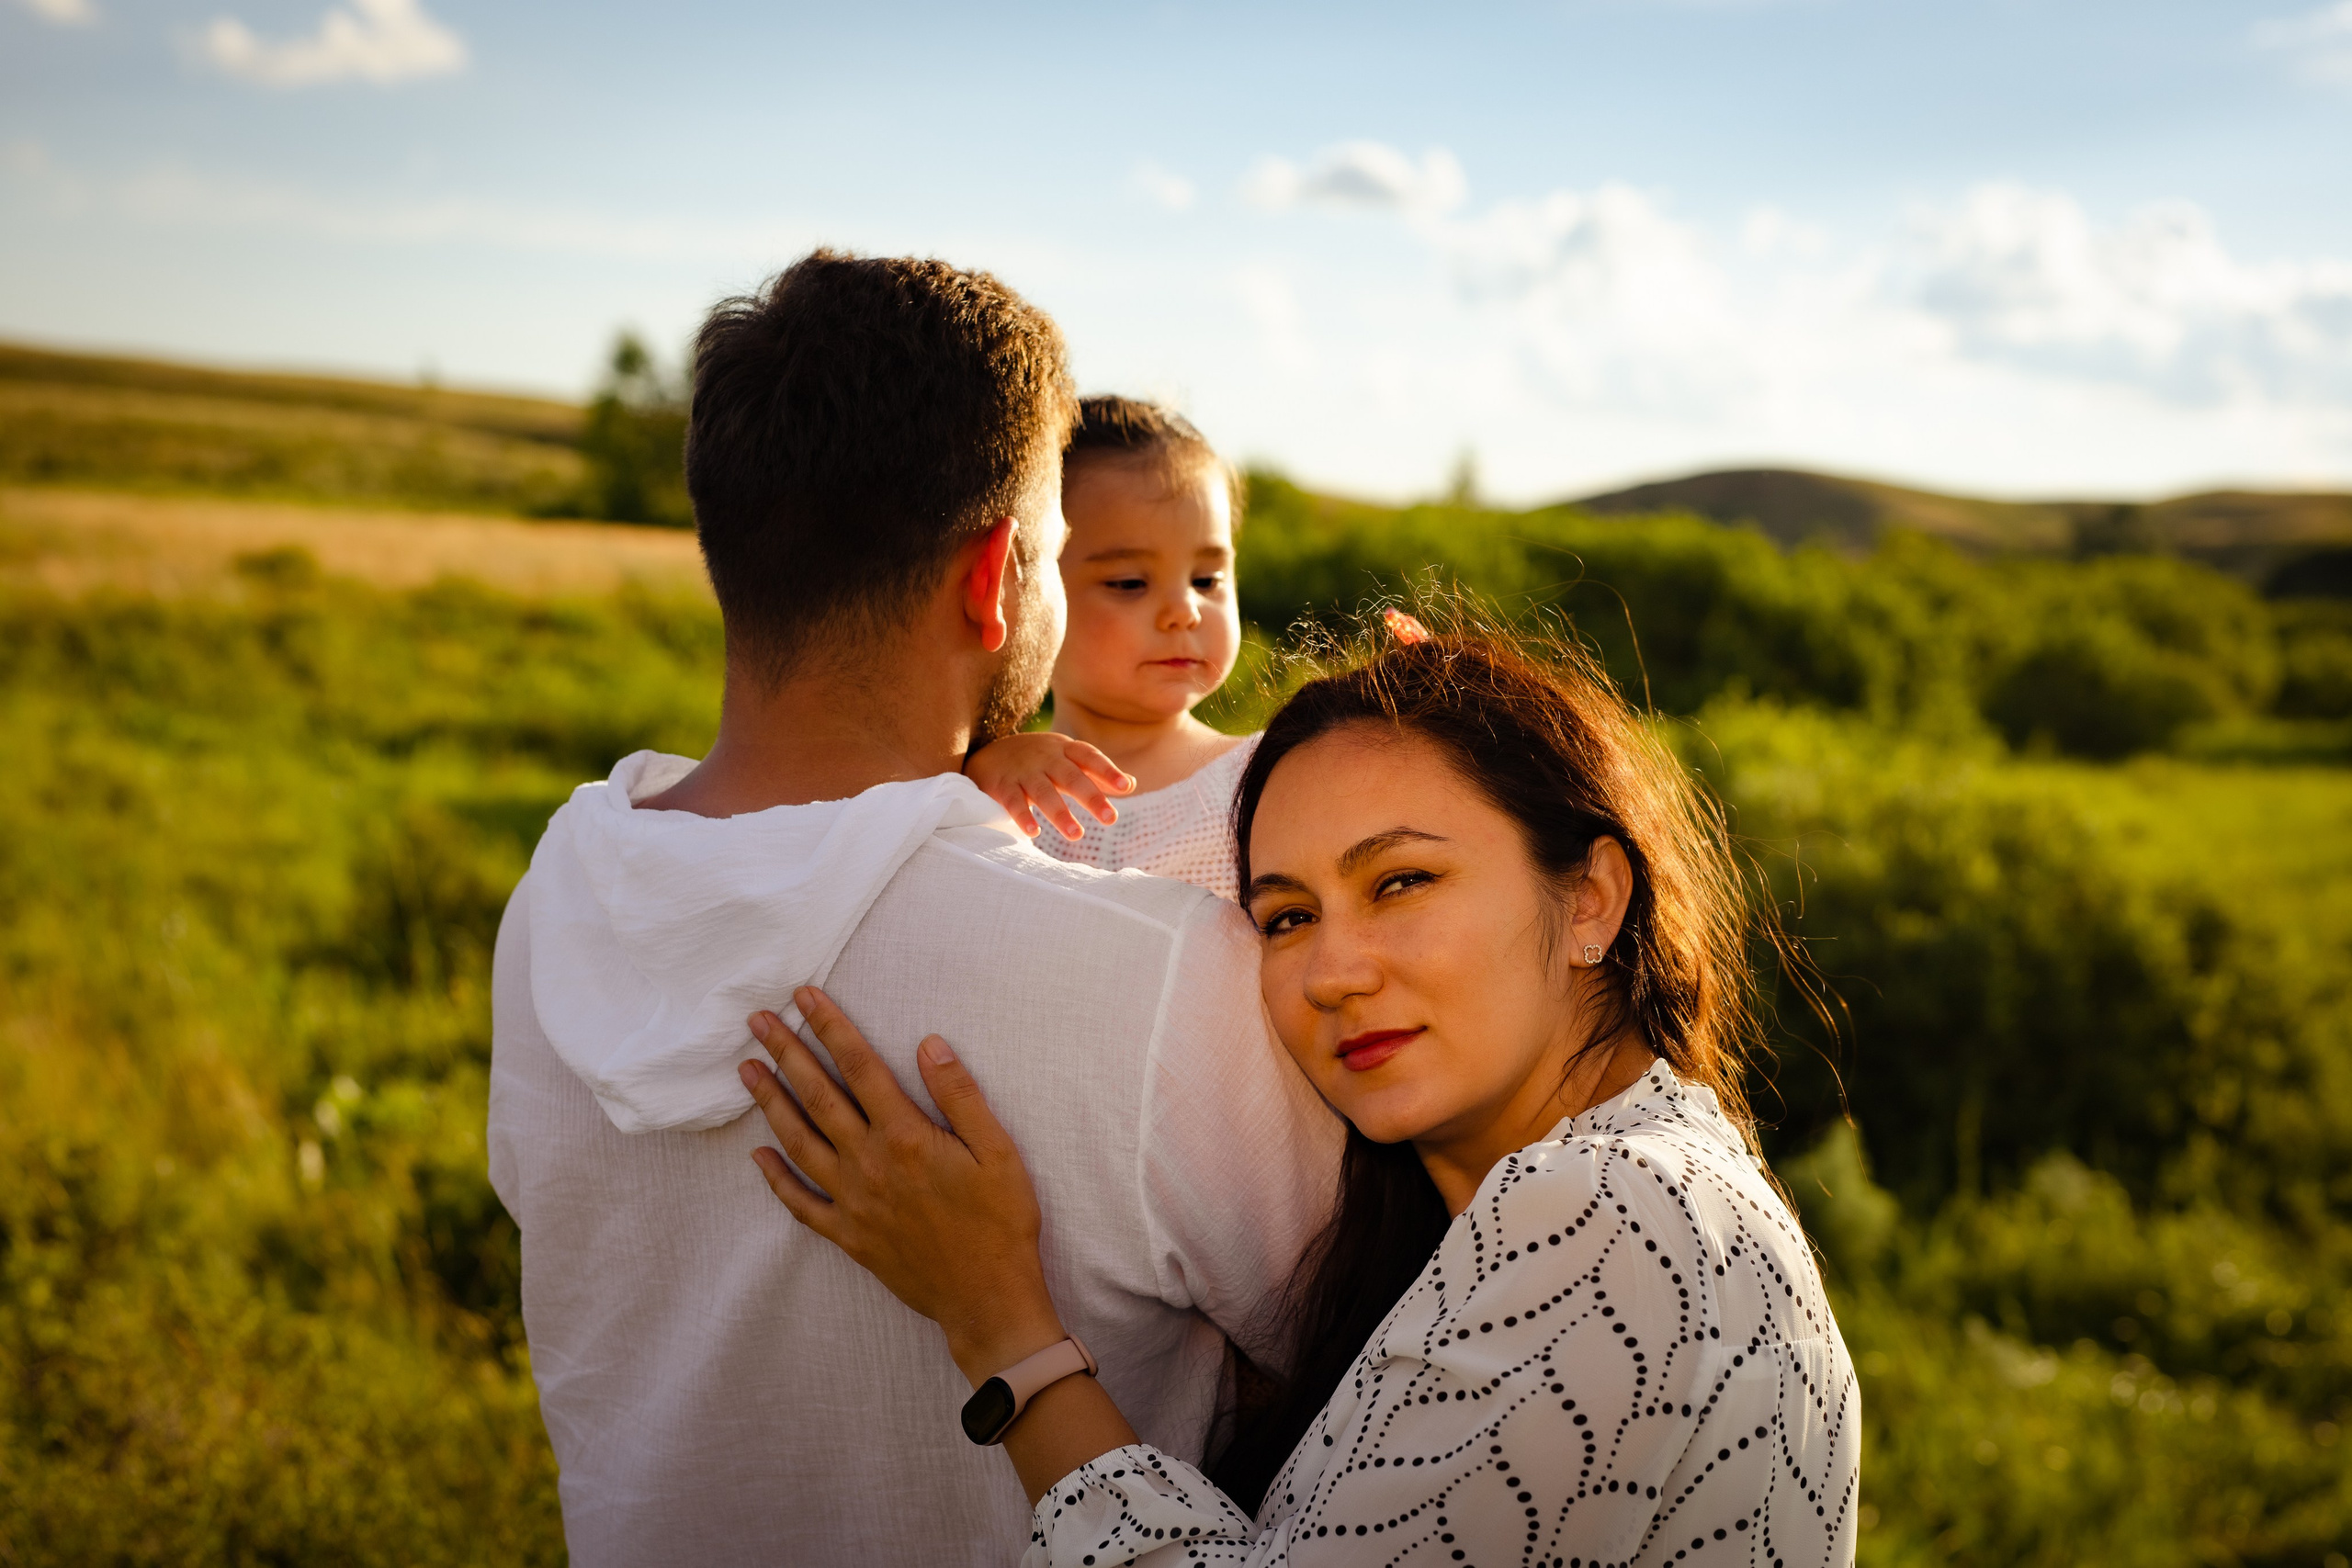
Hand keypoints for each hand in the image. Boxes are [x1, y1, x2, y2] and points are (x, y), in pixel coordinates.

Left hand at [739, 987, 1064, 1381]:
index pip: (860, 1067)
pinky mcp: (848, 1235)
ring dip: (770, 1102)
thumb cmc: (1002, 1223)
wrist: (987, 1298)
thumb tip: (929, 1043)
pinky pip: (801, 1203)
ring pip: (799, 1142)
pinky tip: (758, 1156)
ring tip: (746, 1070)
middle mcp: (870, 1164)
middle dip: (786, 1053)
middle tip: (757, 1020)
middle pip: (818, 1096)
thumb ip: (960, 1095)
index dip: (831, 1027)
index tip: (804, 996)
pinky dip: (776, 1179)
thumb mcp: (999, 1152)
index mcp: (906, 1137)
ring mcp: (853, 1201)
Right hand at [963, 732, 1133, 840]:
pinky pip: (1013, 802)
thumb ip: (1097, 773)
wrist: (988, 752)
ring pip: (1043, 792)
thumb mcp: (1067, 759)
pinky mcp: (1002, 786)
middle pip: (1070, 777)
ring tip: (1077, 835)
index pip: (1090, 757)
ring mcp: (1023, 772)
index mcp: (1065, 749)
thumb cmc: (1039, 760)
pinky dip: (1023, 817)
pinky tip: (1034, 833)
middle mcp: (1045, 758)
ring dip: (1060, 813)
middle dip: (1091, 797)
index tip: (1126, 787)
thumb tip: (1132, 784)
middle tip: (1111, 819)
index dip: (1108, 770)